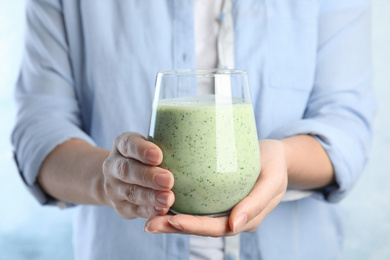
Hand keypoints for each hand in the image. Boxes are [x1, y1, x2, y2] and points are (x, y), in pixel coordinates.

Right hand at [102, 132, 174, 218]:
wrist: (120, 178)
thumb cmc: (146, 158)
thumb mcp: (150, 145)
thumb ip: (166, 145)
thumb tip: (194, 149)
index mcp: (122, 145)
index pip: (129, 144)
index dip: (142, 150)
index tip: (158, 156)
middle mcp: (113, 165)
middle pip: (127, 170)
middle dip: (148, 176)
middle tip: (168, 180)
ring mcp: (114, 187)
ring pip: (131, 192)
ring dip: (150, 196)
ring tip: (168, 199)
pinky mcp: (121, 206)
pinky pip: (134, 209)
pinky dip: (149, 210)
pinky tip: (162, 210)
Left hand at [143, 139, 287, 235]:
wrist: (273, 155)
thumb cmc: (274, 165)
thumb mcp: (272, 181)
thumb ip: (256, 204)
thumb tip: (235, 227)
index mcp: (244, 219)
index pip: (216, 228)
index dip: (194, 227)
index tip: (173, 221)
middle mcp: (229, 218)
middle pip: (199, 226)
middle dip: (173, 227)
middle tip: (149, 224)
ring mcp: (221, 208)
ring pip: (194, 217)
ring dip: (170, 220)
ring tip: (147, 218)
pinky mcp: (214, 196)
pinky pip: (195, 204)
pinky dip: (177, 206)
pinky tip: (158, 200)